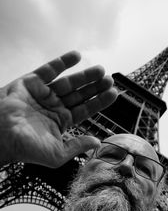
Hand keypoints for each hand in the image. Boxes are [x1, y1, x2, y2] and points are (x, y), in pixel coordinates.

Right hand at [0, 51, 116, 167]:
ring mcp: (43, 94)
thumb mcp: (57, 154)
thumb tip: (96, 142)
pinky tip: (77, 56)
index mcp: (60, 122)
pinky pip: (49, 69)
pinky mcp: (31, 82)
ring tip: (100, 70)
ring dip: (84, 75)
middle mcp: (53, 107)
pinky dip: (62, 62)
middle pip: (79, 94)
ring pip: (68, 81)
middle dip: (95, 87)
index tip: (113, 94)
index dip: (99, 102)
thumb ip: (77, 146)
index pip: (84, 110)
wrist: (1, 137)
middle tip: (109, 80)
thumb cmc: (26, 149)